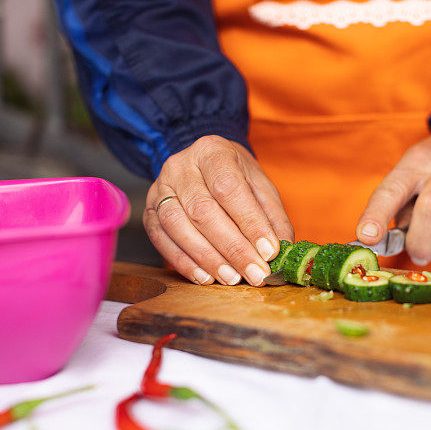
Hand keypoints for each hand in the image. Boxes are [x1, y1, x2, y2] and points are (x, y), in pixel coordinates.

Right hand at [144, 135, 293, 285]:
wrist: (203, 168)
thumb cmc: (234, 178)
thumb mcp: (259, 186)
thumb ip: (272, 216)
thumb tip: (281, 248)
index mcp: (212, 151)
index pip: (229, 187)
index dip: (249, 222)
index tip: (268, 250)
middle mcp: (180, 166)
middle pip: (203, 210)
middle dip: (232, 248)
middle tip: (254, 273)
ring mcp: (159, 188)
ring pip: (178, 226)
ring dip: (207, 258)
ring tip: (232, 278)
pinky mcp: (149, 211)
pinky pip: (161, 240)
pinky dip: (184, 262)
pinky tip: (206, 277)